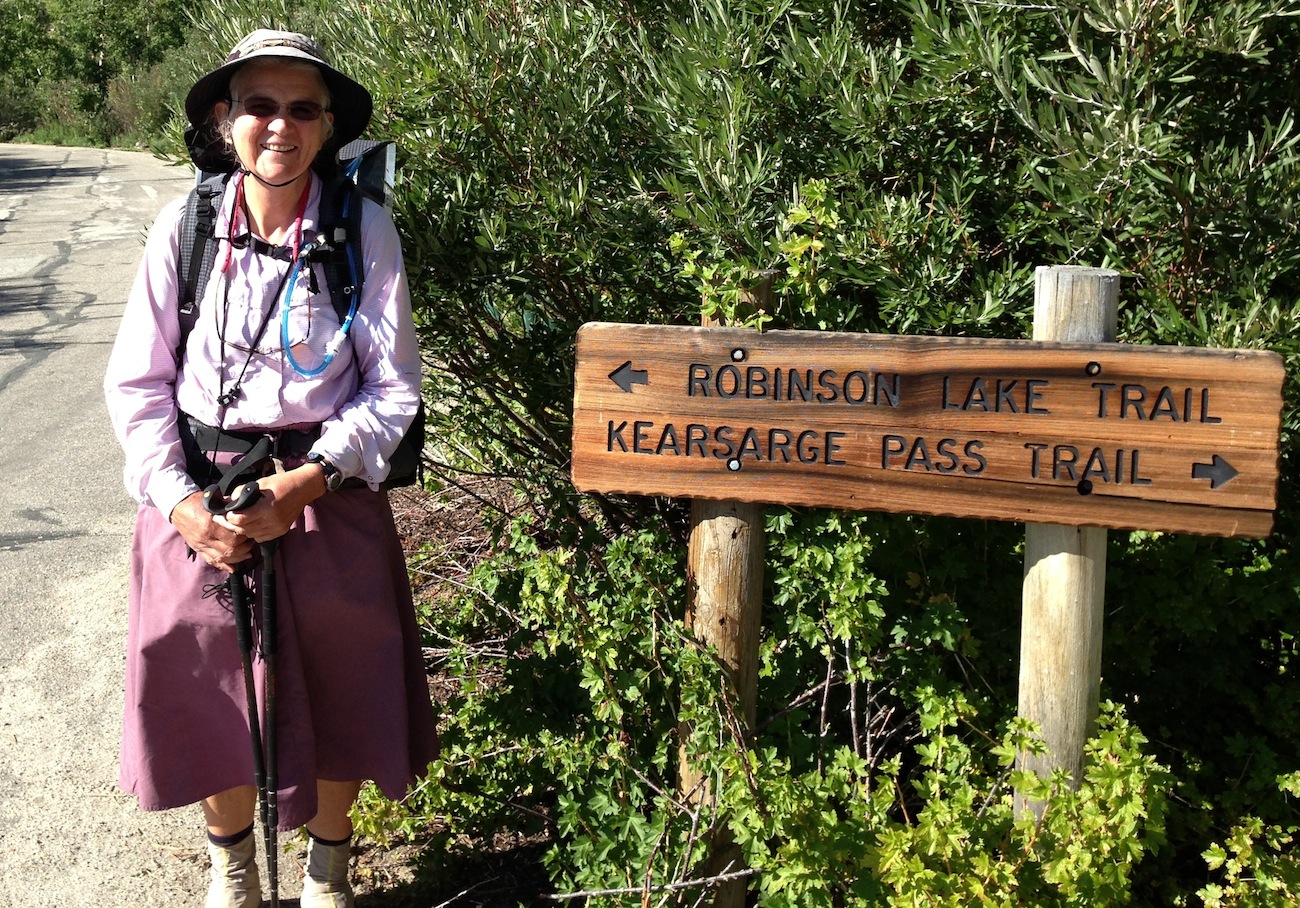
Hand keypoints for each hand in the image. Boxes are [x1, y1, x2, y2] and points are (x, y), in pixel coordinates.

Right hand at [170, 491, 254, 572]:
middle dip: (244, 548)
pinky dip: (223, 566)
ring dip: (237, 558)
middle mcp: (206, 537)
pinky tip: (233, 568)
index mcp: (211, 524)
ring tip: (246, 554)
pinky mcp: (197, 549)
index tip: (251, 533)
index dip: (245, 537)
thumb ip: (230, 508)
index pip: (234, 538)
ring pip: (222, 558)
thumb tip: (247, 510)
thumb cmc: (199, 502)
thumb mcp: (216, 502)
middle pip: (230, 550)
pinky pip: (211, 561)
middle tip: (251, 543)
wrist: (179, 507)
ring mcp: (200, 545)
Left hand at [210, 465, 327, 542]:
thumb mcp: (260, 483)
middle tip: (224, 518)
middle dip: (232, 525)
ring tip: (239, 520)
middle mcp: (273, 521)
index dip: (228, 517)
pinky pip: (260, 538)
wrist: (303, 488)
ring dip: (243, 529)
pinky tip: (253, 524)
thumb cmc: (281, 483)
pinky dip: (253, 532)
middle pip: (243, 530)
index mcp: (267, 508)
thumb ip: (241, 492)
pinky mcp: (281, 531)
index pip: (240, 520)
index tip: (224, 513)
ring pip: (251, 535)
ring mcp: (277, 528)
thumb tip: (226, 501)